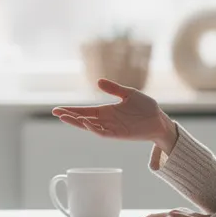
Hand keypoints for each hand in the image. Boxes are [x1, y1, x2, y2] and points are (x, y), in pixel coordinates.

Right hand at [52, 79, 176, 151]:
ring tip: (65, 117)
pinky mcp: (119, 134)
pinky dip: (93, 129)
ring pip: (89, 127)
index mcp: (106, 111)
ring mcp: (111, 128)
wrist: (159, 119)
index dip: (71, 110)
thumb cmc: (145, 107)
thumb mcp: (128, 94)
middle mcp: (106, 120)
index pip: (84, 111)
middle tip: (56, 113)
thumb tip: (98, 81)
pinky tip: (85, 122)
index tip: (58, 109)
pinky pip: (103, 133)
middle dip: (69, 116)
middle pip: (83, 119)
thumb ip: (114, 89)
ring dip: (77, 122)